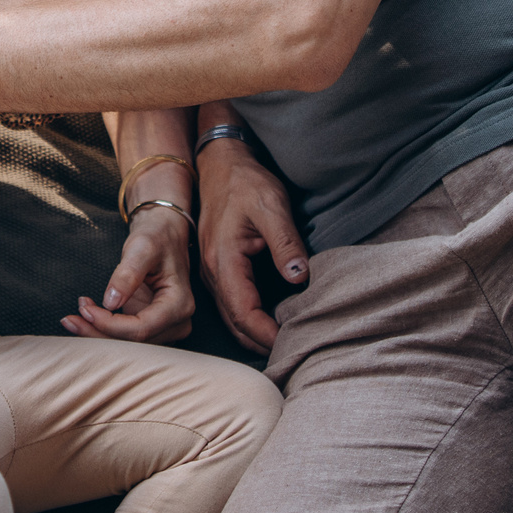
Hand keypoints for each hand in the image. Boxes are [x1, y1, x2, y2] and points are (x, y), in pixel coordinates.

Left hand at [63, 206, 194, 344]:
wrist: (163, 235)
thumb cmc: (156, 238)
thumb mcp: (141, 248)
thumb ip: (127, 274)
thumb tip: (110, 303)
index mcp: (180, 304)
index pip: (142, 328)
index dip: (110, 324)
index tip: (85, 309)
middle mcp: (177, 322)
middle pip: (133, 341)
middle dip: (99, 332)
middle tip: (69, 319)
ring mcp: (165, 327)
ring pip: (128, 343)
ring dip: (98, 332)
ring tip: (73, 316)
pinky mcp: (151, 325)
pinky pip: (126, 335)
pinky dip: (104, 328)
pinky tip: (86, 315)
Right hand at [195, 137, 307, 353]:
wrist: (220, 163)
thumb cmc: (245, 182)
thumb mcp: (271, 206)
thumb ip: (286, 243)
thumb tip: (300, 278)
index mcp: (224, 260)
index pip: (244, 313)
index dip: (267, 334)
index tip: (292, 341)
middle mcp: (212, 271)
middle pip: (234, 323)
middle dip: (261, 341)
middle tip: (292, 349)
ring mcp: (211, 271)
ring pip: (230, 316)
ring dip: (253, 333)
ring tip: (283, 340)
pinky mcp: (216, 267)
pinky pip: (230, 303)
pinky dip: (247, 318)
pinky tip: (268, 320)